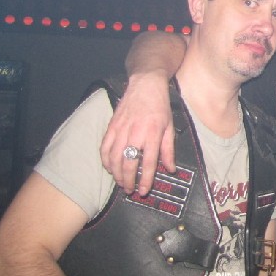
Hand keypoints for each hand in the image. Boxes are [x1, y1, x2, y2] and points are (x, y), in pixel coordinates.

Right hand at [99, 70, 175, 194]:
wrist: (146, 84)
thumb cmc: (160, 106)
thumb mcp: (170, 127)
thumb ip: (169, 150)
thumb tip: (171, 169)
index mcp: (153, 134)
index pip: (148, 162)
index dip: (145, 180)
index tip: (143, 191)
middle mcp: (136, 133)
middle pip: (128, 163)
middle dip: (128, 180)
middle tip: (130, 190)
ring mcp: (121, 129)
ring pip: (114, 158)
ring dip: (116, 174)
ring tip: (121, 183)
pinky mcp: (111, 126)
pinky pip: (104, 147)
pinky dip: (105, 161)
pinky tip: (109, 168)